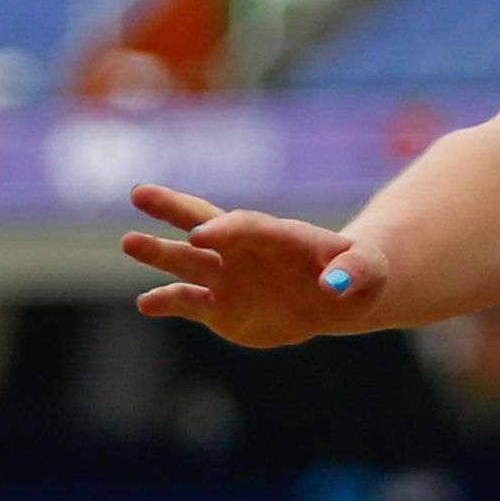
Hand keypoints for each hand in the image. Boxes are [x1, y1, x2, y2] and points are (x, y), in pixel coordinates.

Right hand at [119, 184, 389, 347]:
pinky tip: (145, 304)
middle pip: (203, 222)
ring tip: (130, 242)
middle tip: (140, 193)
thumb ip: (357, 272)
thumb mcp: (370, 270)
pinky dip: (167, 301)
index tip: (201, 236)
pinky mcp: (221, 307)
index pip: (244, 225)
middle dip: (173, 208)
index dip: (223, 229)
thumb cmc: (359, 273)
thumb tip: (334, 286)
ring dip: (159, 253)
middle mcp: (243, 249)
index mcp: (277, 233)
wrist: (342, 296)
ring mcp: (228, 277)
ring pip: (187, 263)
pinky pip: (189, 302)